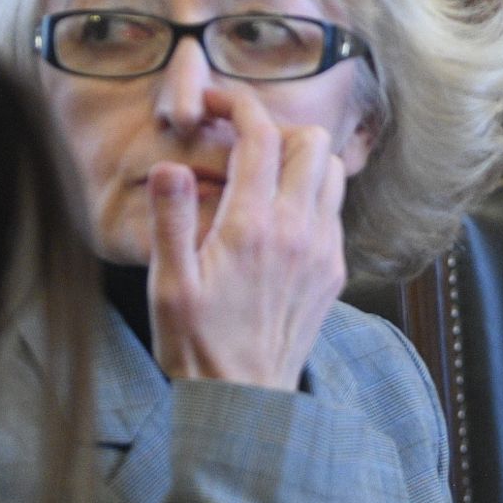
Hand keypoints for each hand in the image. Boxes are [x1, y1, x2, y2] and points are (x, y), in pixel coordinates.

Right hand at [148, 90, 350, 388]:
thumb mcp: (168, 285)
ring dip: (300, 160)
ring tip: (259, 175)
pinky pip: (334, 210)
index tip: (214, 104)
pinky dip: (311, 195)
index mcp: (252, 226)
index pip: (260, 137)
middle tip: (239, 143)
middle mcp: (298, 231)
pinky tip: (277, 216)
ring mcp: (323, 250)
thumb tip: (170, 166)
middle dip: (276, 128)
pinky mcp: (333, 270)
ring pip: (332, 173)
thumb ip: (171, 220)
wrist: (242, 398)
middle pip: (312, 143)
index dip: (238, 106)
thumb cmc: (196, 344)